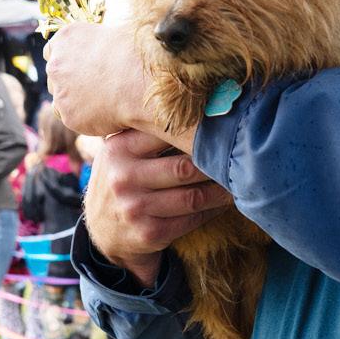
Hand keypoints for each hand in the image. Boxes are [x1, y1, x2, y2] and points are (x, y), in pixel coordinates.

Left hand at [45, 22, 153, 137]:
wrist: (138, 80)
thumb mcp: (111, 37)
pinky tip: (107, 114)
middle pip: (55, 77)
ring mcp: (60, 92)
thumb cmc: (134, 56)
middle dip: (69, 82)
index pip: (52, 51)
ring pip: (61, 100)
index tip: (78, 67)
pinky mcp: (68, 115)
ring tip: (104, 102)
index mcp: (66, 39)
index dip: (66, 60)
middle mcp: (56, 65)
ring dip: (75, 102)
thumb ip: (94, 46)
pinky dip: (85, 118)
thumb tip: (94, 58)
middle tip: (94, 88)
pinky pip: (72, 118)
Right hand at [84, 129, 232, 286]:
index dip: (198, 131)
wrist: (102, 230)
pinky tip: (222, 202)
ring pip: (194, 197)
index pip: (165, 133)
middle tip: (237, 158)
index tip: (223, 127)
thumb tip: (198, 105)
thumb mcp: (122, 150)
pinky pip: (192, 220)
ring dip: (220, 191)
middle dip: (214, 165)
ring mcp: (135, 209)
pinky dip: (212, 210)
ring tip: (236, 180)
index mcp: (119, 149)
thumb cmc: (123, 178)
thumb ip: (147, 130)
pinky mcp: (149, 233)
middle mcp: (123, 178)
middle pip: (185, 168)